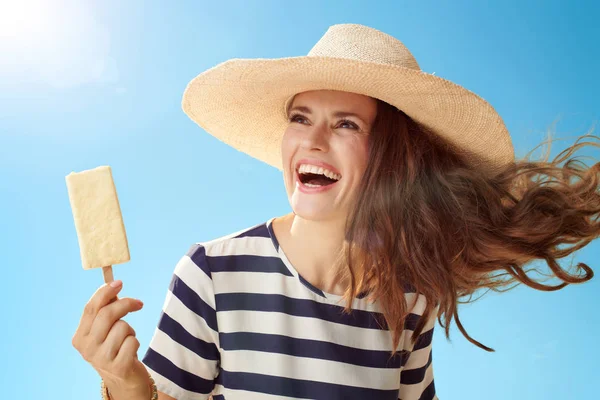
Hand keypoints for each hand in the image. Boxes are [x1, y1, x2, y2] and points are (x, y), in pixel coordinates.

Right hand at [72, 281, 149, 397]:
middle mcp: (86, 349)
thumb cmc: (115, 349)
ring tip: (127, 340)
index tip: (119, 282)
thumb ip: (106, 311)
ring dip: (131, 330)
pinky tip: (131, 351)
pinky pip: (133, 341)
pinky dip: (136, 342)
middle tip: (138, 303)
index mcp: (79, 337)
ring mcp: (101, 359)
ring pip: (123, 327)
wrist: (124, 380)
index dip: (104, 292)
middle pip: (106, 314)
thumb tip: (113, 286)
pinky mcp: (118, 367)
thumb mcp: (105, 331)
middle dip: (125, 304)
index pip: (90, 308)